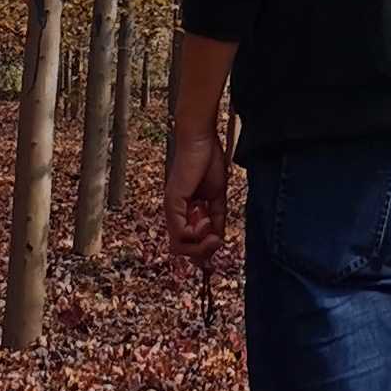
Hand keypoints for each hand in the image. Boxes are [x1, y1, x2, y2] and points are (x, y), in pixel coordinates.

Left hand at [165, 117, 229, 266]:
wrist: (201, 138)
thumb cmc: (208, 160)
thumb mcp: (218, 195)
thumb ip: (218, 216)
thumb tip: (220, 238)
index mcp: (184, 212)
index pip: (188, 243)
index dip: (203, 249)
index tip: (218, 242)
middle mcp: (174, 213)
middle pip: (181, 250)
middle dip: (202, 252)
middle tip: (216, 241)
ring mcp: (171, 209)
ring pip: (178, 247)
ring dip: (198, 244)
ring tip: (211, 229)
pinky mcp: (172, 203)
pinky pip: (179, 233)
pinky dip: (195, 234)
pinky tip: (205, 220)